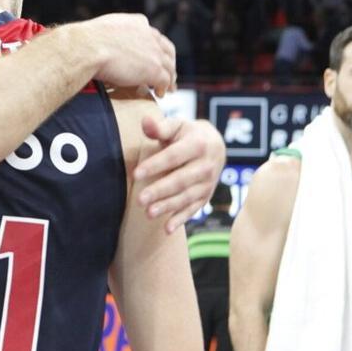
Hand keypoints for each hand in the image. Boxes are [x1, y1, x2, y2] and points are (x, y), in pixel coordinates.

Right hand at [81, 13, 176, 95]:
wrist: (86, 49)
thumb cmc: (85, 42)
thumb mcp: (102, 30)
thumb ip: (111, 35)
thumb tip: (102, 44)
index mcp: (137, 23)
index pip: (154, 36)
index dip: (156, 48)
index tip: (155, 57)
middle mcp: (149, 35)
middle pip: (167, 50)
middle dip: (169, 62)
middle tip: (168, 73)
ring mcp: (154, 52)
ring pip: (169, 66)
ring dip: (170, 78)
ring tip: (168, 88)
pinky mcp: (154, 68)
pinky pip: (165, 80)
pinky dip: (164, 87)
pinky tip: (160, 94)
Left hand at [133, 117, 224, 232]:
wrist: (215, 144)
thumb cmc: (187, 134)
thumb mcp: (176, 125)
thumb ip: (160, 126)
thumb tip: (145, 121)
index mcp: (198, 144)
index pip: (173, 156)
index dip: (155, 165)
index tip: (136, 174)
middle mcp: (206, 165)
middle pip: (181, 180)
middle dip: (160, 191)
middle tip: (140, 200)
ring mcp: (208, 183)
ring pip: (187, 197)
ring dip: (168, 207)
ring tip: (149, 214)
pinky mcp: (206, 196)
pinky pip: (194, 209)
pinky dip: (181, 219)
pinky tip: (167, 229)